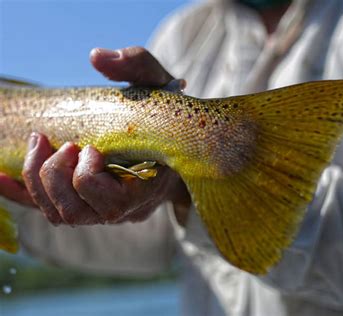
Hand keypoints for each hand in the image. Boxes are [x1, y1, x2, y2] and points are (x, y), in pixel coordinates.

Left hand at [0, 47, 190, 224]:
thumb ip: (137, 66)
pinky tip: (1, 176)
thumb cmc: (166, 113)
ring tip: (41, 142)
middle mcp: (124, 209)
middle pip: (74, 212)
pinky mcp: (86, 203)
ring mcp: (103, 210)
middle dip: (54, 174)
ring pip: (58, 214)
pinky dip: (19, 193)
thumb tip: (96, 57)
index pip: (110, 204)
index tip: (92, 146)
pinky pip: (46, 208)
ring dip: (37, 179)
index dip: (88, 174)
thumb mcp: (161, 84)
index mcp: (147, 189)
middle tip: (62, 143)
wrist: (172, 137)